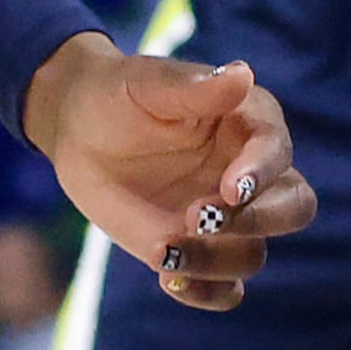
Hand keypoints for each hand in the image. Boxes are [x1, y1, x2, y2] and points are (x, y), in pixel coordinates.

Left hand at [26, 36, 317, 311]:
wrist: (75, 128)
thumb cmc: (115, 94)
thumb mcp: (143, 83)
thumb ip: (191, 88)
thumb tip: (243, 75)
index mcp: (245, 125)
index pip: (276, 150)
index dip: (262, 171)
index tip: (231, 188)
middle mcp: (248, 175)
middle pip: (292, 208)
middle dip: (259, 220)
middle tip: (201, 216)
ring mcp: (227, 217)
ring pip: (253, 252)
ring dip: (217, 258)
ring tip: (165, 249)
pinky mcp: (200, 249)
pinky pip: (225, 288)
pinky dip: (207, 293)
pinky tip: (169, 281)